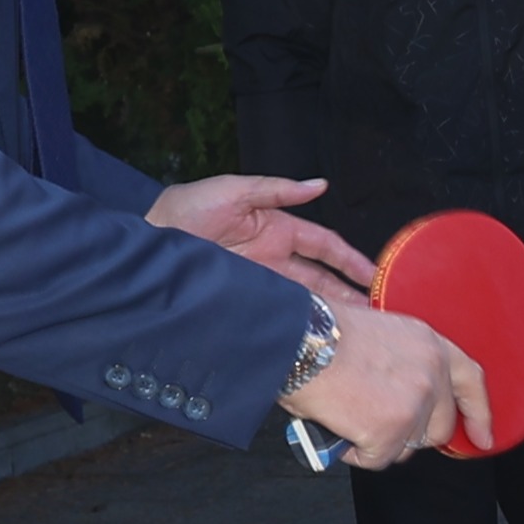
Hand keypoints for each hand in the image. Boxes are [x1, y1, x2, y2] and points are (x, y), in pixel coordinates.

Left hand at [153, 175, 375, 311]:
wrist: (146, 247)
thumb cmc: (184, 211)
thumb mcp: (232, 191)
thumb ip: (277, 190)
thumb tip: (319, 185)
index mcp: (277, 230)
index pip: (325, 246)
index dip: (351, 260)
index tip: (375, 276)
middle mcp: (273, 260)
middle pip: (322, 280)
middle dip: (350, 295)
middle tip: (377, 314)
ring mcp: (260, 284)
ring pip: (305, 301)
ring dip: (330, 315)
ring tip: (356, 333)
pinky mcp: (244, 302)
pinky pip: (278, 314)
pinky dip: (298, 325)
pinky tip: (316, 338)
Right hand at [284, 306, 487, 467]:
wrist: (299, 340)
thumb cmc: (325, 333)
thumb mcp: (383, 334)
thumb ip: (406, 361)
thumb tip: (402, 392)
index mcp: (431, 345)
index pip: (471, 383)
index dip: (479, 414)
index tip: (483, 436)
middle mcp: (431, 374)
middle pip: (438, 428)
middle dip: (410, 434)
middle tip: (377, 424)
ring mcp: (414, 405)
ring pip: (405, 446)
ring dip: (379, 441)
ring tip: (350, 415)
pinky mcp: (391, 431)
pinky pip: (377, 459)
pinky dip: (355, 451)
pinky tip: (339, 426)